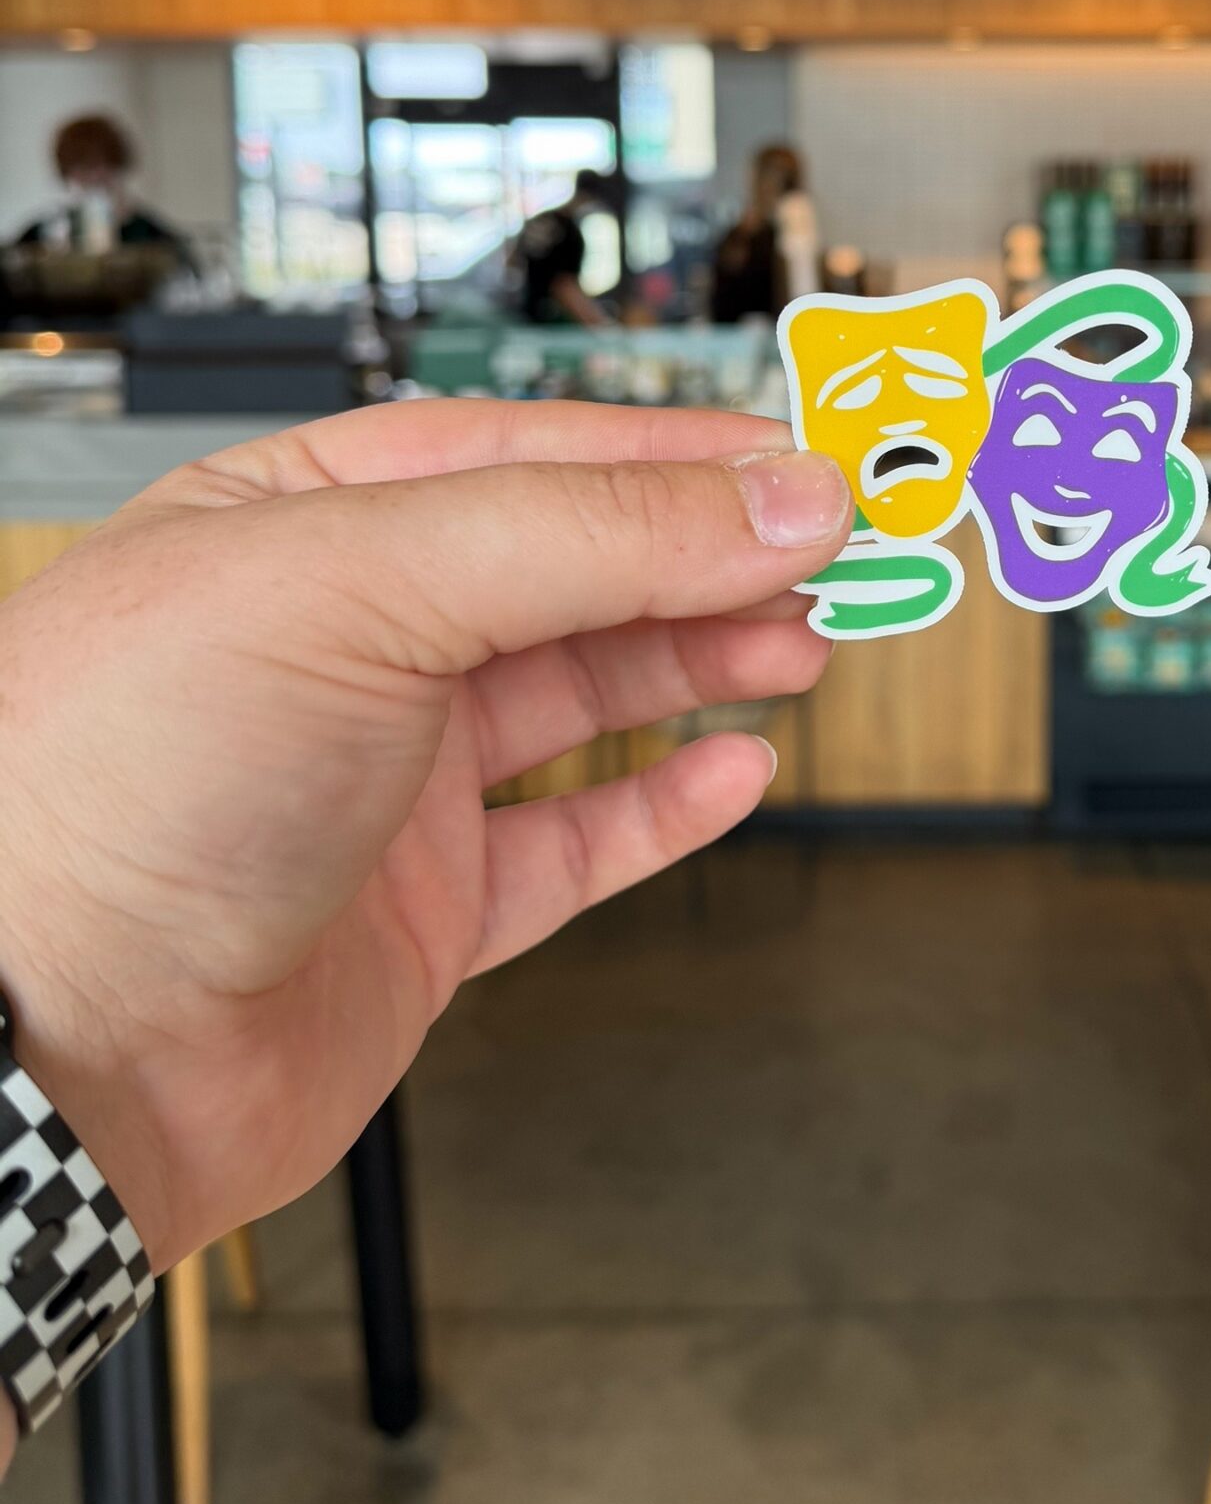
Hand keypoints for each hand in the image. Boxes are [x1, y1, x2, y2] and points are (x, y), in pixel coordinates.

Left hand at [0, 400, 850, 1272]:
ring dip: (699, 662)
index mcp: (303, 520)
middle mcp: (345, 641)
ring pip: (583, 700)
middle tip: (838, 554)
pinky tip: (730, 772)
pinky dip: (661, 809)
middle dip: (707, 557)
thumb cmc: (117, 783)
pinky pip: (572, 846)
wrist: (41, 1050)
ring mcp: (384, 781)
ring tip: (804, 641)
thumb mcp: (362, 586)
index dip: (678, 457)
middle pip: (572, 570)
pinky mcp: (418, 914)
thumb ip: (588, 537)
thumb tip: (774, 502)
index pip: (529, 453)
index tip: (803, 470)